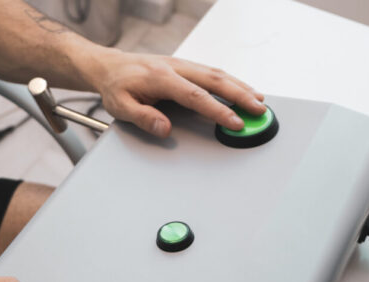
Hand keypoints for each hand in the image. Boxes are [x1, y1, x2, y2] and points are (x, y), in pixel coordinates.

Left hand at [84, 50, 266, 136]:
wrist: (110, 66)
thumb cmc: (116, 86)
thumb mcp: (120, 106)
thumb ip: (142, 117)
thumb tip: (163, 128)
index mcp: (161, 78)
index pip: (196, 96)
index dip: (218, 111)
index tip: (234, 123)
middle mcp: (176, 68)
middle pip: (215, 80)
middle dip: (240, 96)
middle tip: (259, 110)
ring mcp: (183, 65)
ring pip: (217, 74)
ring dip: (240, 87)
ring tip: (259, 101)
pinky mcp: (186, 66)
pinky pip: (213, 72)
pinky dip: (231, 81)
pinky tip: (242, 90)